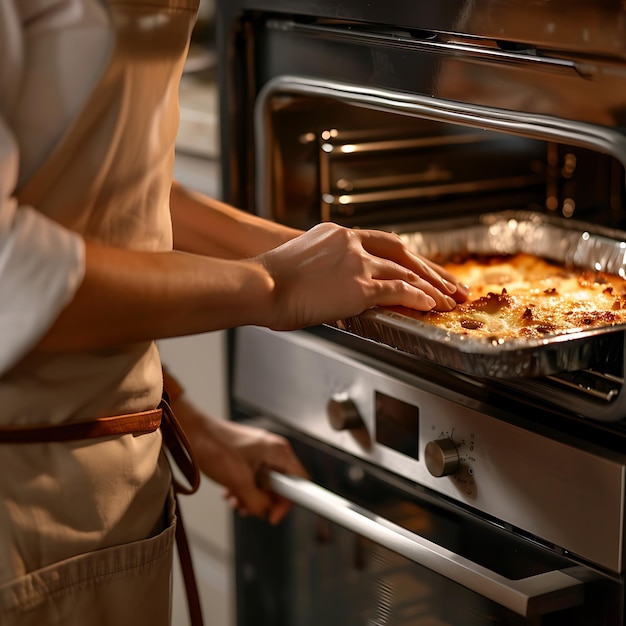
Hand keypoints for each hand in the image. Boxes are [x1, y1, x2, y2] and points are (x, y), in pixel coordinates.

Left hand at [171, 394, 307, 524]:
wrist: (193, 433)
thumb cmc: (214, 448)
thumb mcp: (239, 482)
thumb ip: (257, 501)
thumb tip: (265, 511)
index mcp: (278, 451)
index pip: (298, 482)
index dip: (288, 503)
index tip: (273, 515)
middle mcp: (273, 449)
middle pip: (282, 484)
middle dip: (265, 501)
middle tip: (249, 509)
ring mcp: (261, 451)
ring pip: (266, 483)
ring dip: (252, 497)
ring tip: (235, 501)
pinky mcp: (249, 454)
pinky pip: (255, 477)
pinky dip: (245, 488)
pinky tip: (230, 493)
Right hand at [255, 222, 467, 330]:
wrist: (260, 285)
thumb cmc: (269, 280)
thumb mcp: (299, 261)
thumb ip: (323, 266)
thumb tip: (329, 283)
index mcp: (337, 234)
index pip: (383, 242)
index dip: (407, 256)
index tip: (421, 265)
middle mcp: (351, 243)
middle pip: (402, 252)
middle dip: (430, 269)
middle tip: (450, 281)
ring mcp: (357, 263)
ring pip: (406, 272)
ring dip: (431, 287)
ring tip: (449, 299)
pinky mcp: (359, 286)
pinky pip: (399, 291)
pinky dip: (419, 298)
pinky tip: (431, 305)